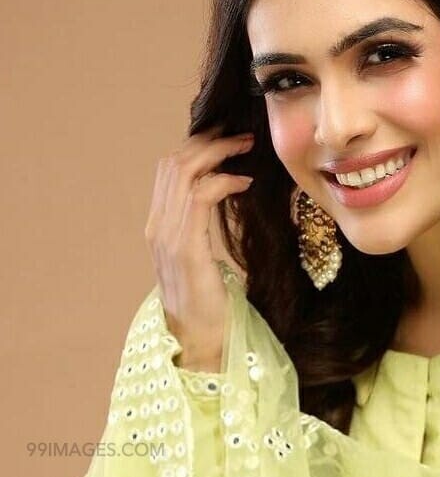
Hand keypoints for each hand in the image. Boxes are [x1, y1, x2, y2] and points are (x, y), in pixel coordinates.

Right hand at [144, 125, 252, 368]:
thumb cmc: (208, 301)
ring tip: (245, 150)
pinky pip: (199, 198)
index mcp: (159, 226)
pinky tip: (243, 182)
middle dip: (209, 142)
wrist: (199, 340)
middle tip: (242, 136)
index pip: (169, 169)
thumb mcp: (201, 256)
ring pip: (184, 173)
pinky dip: (222, 181)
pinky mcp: (186, 250)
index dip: (197, 146)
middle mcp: (158, 227)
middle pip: (174, 162)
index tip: (228, 138)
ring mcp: (168, 237)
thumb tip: (225, 196)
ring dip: (218, 154)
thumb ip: (201, 227)